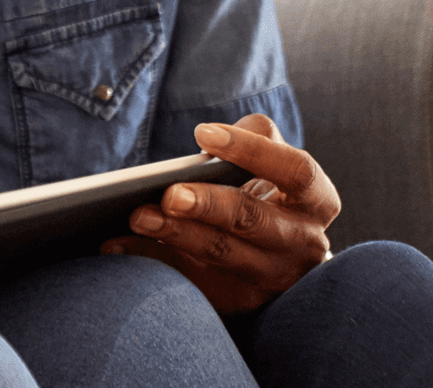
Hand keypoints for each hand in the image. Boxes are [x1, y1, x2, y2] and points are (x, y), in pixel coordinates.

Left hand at [101, 114, 337, 314]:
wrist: (282, 259)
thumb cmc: (269, 194)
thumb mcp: (273, 166)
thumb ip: (256, 138)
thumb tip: (211, 138)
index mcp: (316, 201)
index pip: (295, 171)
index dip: (252, 151)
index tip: (202, 132)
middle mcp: (302, 243)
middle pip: (253, 220)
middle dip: (208, 205)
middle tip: (169, 193)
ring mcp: (271, 277)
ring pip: (221, 254)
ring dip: (175, 234)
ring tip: (137, 215)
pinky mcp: (238, 300)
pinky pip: (188, 280)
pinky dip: (150, 259)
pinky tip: (116, 244)